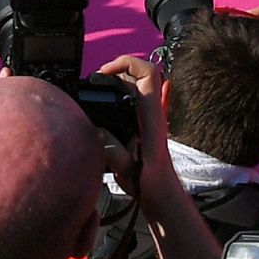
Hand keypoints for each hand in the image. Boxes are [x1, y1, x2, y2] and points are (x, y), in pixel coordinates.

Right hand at [96, 54, 173, 193]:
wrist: (162, 195)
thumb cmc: (151, 185)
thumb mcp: (129, 171)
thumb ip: (114, 152)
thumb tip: (98, 132)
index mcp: (151, 116)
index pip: (148, 73)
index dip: (126, 63)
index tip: (106, 72)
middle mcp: (151, 112)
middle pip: (137, 75)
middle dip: (115, 71)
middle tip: (96, 82)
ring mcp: (148, 116)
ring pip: (135, 86)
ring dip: (116, 82)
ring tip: (97, 91)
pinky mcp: (143, 124)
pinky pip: (135, 99)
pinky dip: (122, 92)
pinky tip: (112, 95)